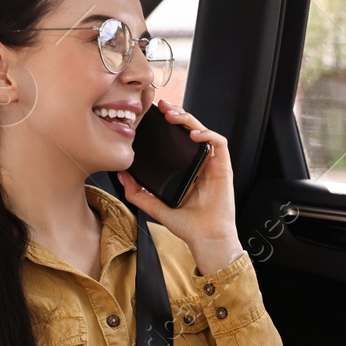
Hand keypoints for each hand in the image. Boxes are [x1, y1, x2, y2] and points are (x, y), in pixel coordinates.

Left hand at [116, 100, 243, 272]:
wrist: (205, 238)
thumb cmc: (187, 225)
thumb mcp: (155, 206)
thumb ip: (137, 192)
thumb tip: (121, 176)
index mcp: (185, 169)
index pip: (176, 139)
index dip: (166, 125)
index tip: (151, 116)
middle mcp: (199, 163)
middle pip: (190, 129)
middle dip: (176, 113)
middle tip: (162, 106)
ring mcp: (212, 164)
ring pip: (203, 131)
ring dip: (189, 119)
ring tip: (173, 115)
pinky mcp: (224, 167)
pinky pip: (219, 143)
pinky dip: (207, 134)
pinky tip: (193, 134)